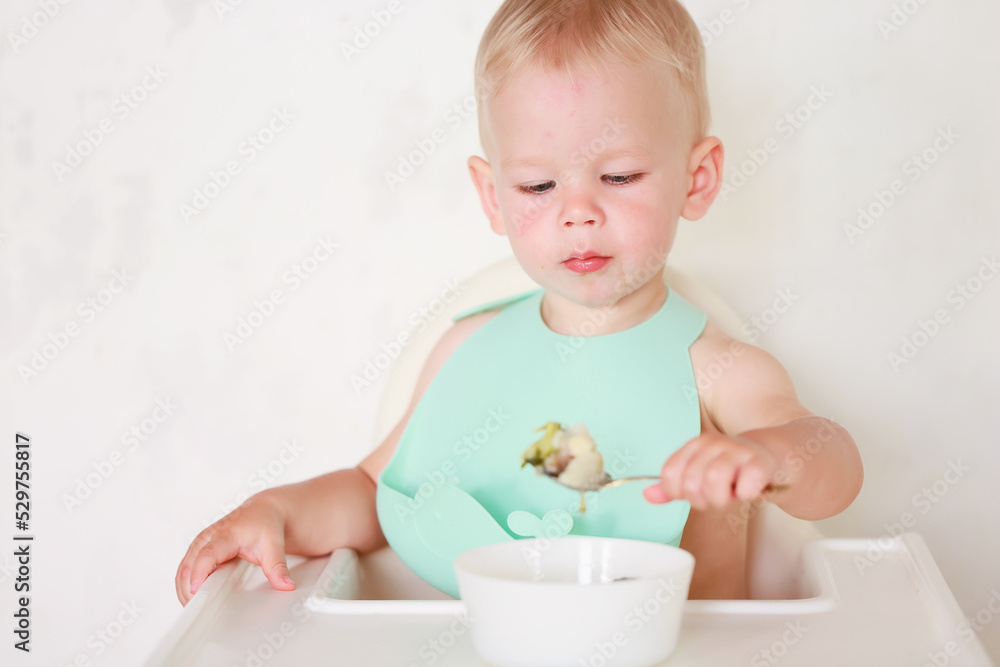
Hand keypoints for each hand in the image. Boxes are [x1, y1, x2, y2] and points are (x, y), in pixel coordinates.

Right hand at [175, 492, 294, 605]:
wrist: (263, 511)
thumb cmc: (266, 525)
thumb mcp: (274, 544)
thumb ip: (278, 566)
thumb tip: (286, 585)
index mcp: (226, 535)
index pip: (207, 555)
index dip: (200, 573)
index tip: (197, 591)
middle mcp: (208, 538)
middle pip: (189, 565)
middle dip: (188, 589)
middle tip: (198, 611)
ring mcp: (200, 544)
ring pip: (183, 569)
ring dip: (184, 590)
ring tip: (195, 609)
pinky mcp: (197, 550)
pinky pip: (185, 570)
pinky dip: (185, 586)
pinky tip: (193, 599)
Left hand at [642, 433, 779, 509]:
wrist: (772, 456)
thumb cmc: (732, 469)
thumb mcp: (699, 475)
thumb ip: (672, 487)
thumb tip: (647, 495)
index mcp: (694, 446)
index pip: (670, 475)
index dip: (679, 493)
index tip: (695, 493)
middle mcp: (712, 443)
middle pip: (691, 484)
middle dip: (704, 500)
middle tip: (718, 494)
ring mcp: (736, 450)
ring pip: (714, 482)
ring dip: (723, 499)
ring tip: (732, 493)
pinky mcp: (759, 462)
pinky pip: (745, 487)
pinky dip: (746, 495)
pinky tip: (750, 489)